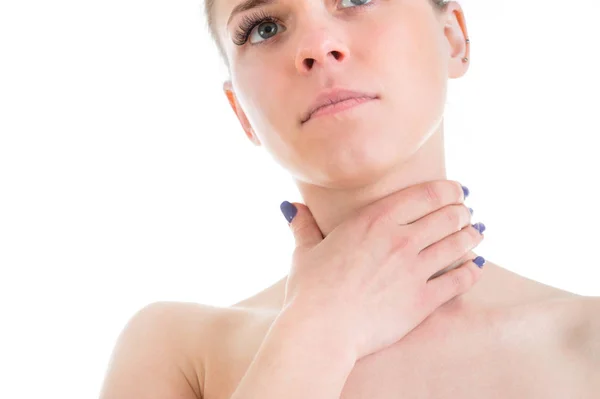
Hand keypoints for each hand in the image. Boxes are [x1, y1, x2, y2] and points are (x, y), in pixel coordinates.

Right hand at [280, 180, 484, 360]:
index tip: (456, 190)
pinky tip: (476, 266)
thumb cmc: (310, 289)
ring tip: (477, 233)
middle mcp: (400, 239)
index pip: (425, 194)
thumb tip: (290, 207)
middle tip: (466, 212)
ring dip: (472, 236)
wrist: (322, 328)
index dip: (447, 189)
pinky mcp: (422, 300)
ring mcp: (414, 270)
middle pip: (447, 216)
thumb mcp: (304, 251)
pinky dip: (472, 271)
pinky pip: (458, 281)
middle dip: (462, 212)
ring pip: (458, 245)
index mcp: (374, 220)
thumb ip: (303, 226)